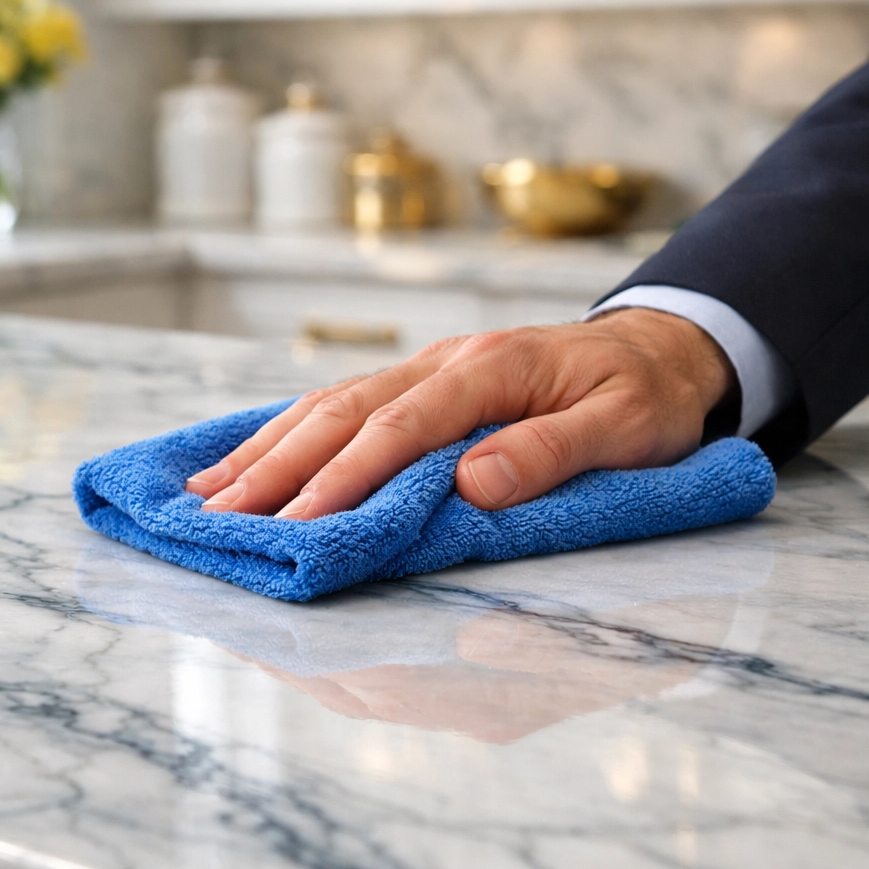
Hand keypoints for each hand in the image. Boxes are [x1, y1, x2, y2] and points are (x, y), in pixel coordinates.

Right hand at [186, 308, 736, 519]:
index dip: (347, 475)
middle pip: (347, 410)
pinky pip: (348, 401)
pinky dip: (297, 430)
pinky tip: (260, 454)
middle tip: (223, 513)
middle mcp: (448, 361)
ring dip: (272, 446)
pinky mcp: (426, 381)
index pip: (402, 426)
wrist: (656, 348)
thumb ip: (552, 451)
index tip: (300, 521)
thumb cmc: (643, 394)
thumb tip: (472, 483)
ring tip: (212, 488)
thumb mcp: (625, 426)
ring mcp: (432, 367)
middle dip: (281, 465)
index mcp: (492, 369)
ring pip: (334, 401)